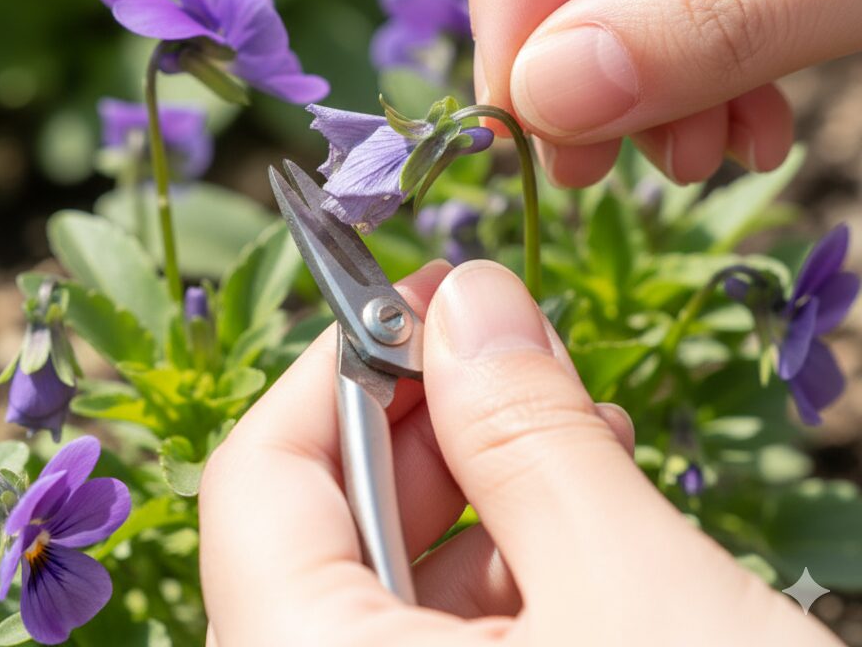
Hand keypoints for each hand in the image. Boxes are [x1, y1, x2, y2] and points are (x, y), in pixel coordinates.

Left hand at [199, 261, 833, 645]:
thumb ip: (525, 429)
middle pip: (317, 530)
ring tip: (574, 432)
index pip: (258, 478)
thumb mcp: (630, 592)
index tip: (423, 297)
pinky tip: (583, 531)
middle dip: (419, 424)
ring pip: (384, 590)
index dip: (338, 367)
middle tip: (506, 353)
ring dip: (474, 494)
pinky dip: (505, 577)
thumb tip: (469, 297)